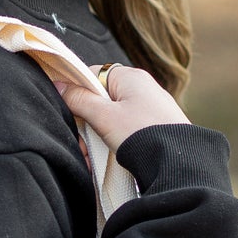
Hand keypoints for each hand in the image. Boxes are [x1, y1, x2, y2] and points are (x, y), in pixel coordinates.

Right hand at [51, 61, 188, 153]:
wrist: (178, 163)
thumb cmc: (143, 135)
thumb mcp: (104, 117)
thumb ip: (79, 100)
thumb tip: (60, 86)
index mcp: (130, 77)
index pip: (92, 74)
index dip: (77, 92)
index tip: (69, 112)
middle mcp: (142, 88)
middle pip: (101, 98)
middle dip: (87, 123)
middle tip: (82, 145)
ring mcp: (151, 107)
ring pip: (112, 118)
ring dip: (98, 137)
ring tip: (93, 158)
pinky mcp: (156, 126)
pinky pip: (126, 130)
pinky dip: (114, 143)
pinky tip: (108, 161)